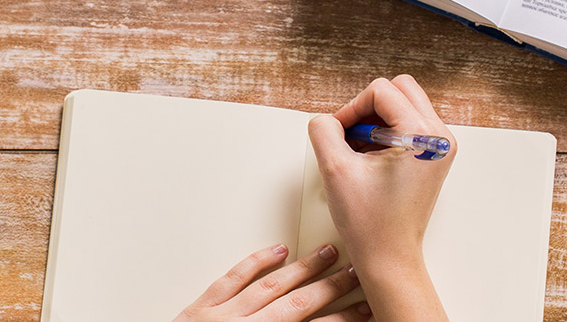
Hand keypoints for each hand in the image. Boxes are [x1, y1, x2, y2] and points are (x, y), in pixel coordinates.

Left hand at [174, 243, 371, 321]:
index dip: (343, 318)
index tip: (365, 309)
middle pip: (298, 305)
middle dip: (331, 288)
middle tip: (356, 275)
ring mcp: (221, 317)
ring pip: (270, 286)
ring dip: (302, 269)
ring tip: (327, 254)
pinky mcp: (201, 308)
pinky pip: (232, 279)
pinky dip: (256, 262)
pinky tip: (277, 251)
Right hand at [307, 75, 452, 320]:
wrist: (389, 257)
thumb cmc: (369, 222)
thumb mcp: (335, 168)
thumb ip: (324, 130)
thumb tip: (327, 119)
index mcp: (423, 135)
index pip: (381, 91)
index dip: (351, 108)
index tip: (337, 135)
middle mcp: (440, 136)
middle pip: (399, 89)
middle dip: (367, 108)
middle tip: (350, 138)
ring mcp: (441, 146)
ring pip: (403, 104)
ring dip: (375, 121)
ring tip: (359, 153)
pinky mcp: (434, 156)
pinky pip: (408, 124)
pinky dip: (385, 133)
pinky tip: (370, 160)